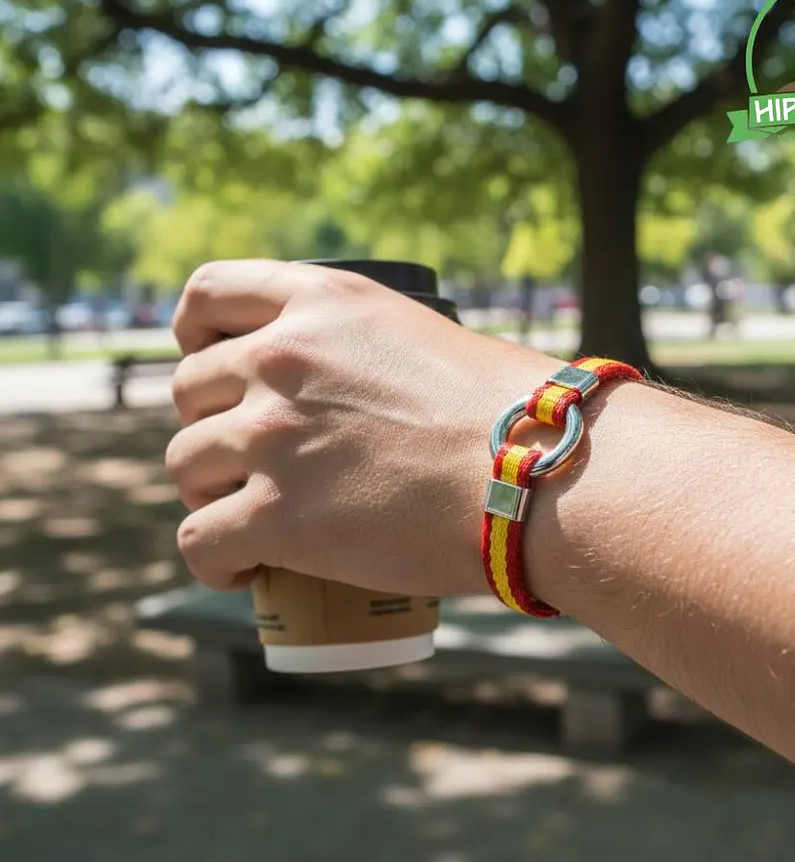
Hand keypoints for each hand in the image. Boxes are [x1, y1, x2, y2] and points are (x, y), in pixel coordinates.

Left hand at [165, 260, 562, 594]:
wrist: (540, 471)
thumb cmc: (510, 411)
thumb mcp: (420, 337)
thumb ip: (358, 346)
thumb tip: (342, 393)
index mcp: (320, 302)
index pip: (206, 294)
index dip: (193, 333)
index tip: (206, 362)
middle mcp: (282, 357)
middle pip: (189, 392)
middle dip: (210, 427)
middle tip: (246, 461)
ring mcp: (272, 436)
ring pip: (186, 466)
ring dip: (211, 493)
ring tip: (250, 518)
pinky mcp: (277, 514)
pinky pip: (199, 540)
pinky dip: (214, 559)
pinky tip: (241, 568)